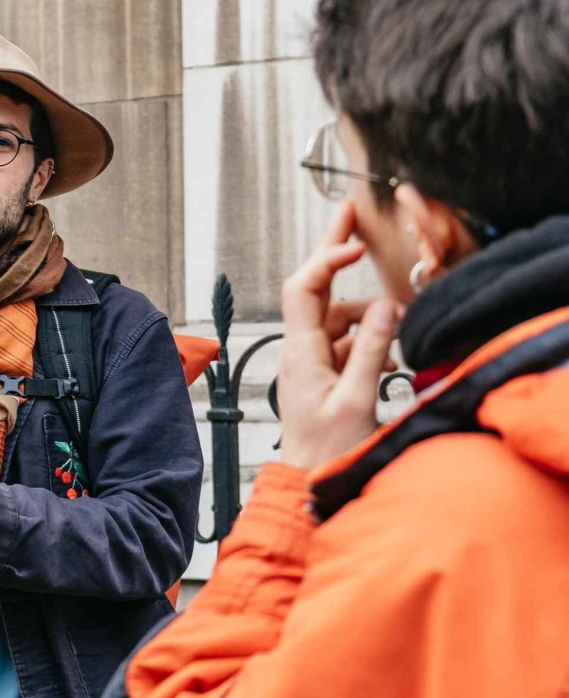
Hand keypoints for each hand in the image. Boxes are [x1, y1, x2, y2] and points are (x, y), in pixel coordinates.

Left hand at [277, 201, 401, 470]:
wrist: (309, 484)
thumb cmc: (326, 451)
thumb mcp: (356, 400)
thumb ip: (372, 352)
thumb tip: (387, 307)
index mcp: (300, 350)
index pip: (304, 287)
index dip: (327, 259)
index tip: (356, 246)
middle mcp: (302, 348)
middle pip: (316, 288)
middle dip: (335, 252)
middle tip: (351, 213)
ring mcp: (313, 360)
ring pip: (341, 317)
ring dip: (370, 317)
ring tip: (397, 336)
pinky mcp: (326, 374)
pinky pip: (349, 342)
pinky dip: (370, 342)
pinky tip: (390, 361)